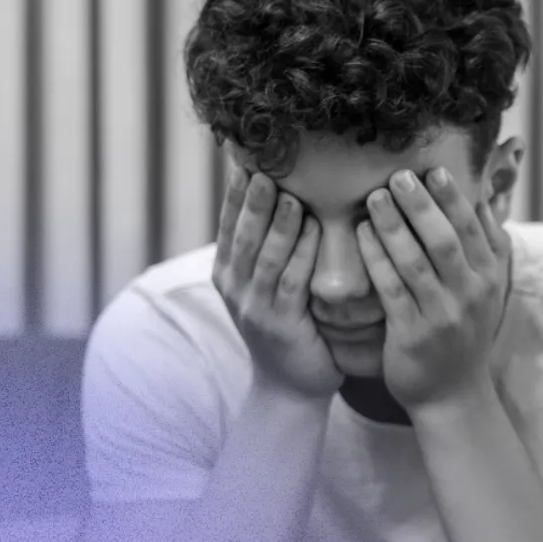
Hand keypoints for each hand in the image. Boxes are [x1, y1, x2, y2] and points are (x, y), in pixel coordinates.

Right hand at [212, 167, 340, 397]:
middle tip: (262, 165)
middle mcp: (235, 287)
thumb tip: (283, 194)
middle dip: (253, 200)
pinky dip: (302, 253)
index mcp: (229, 273)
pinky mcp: (280, 325)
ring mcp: (254, 307)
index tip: (245, 157)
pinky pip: (292, 283)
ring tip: (288, 192)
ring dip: (277, 223)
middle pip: (243, 234)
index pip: (230, 224)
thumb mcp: (269, 284)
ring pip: (265, 257)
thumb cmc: (290, 326)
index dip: (237, 192)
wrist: (290, 385)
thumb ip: (271, 247)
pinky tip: (313, 230)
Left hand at [353, 168, 511, 410]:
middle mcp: (471, 293)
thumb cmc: (464, 331)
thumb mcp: (488, 288)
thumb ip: (487, 245)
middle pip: (444, 239)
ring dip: (392, 226)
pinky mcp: (413, 333)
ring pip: (415, 261)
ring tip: (373, 198)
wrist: (452, 392)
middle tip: (397, 176)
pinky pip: (391, 289)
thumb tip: (485, 195)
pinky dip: (375, 258)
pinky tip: (360, 236)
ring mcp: (443, 315)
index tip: (433, 170)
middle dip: (420, 205)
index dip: (453, 198)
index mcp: (490, 277)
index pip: (474, 228)